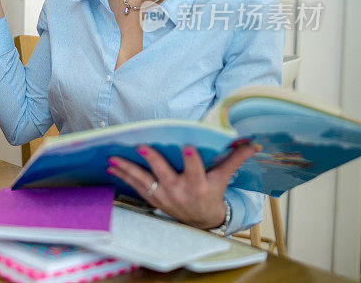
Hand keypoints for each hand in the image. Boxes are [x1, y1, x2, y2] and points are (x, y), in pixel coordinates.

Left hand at [106, 144, 257, 228]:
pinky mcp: (153, 198)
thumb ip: (234, 159)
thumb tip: (252, 143)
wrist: (200, 221)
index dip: (191, 159)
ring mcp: (164, 196)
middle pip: (164, 174)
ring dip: (127, 169)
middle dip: (153, 161)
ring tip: (112, 158)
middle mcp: (180, 191)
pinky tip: (111, 166)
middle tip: (141, 147)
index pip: (196, 170)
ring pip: (144, 180)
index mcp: (199, 185)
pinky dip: (123, 176)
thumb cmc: (212, 193)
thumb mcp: (223, 178)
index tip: (187, 146)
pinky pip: (135, 186)